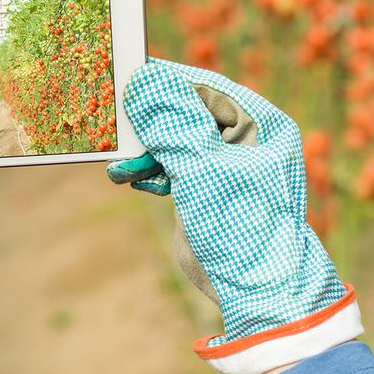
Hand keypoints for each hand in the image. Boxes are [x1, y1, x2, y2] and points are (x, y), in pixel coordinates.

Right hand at [107, 59, 358, 373]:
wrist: (260, 295)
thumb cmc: (242, 227)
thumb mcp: (202, 168)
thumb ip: (172, 123)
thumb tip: (143, 79)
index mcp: (260, 124)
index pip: (204, 87)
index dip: (163, 82)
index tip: (124, 77)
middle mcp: (245, 140)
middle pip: (184, 112)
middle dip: (147, 121)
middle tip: (113, 124)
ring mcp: (224, 166)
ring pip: (172, 140)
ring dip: (142, 150)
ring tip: (120, 167)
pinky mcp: (205, 190)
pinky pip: (170, 165)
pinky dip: (148, 170)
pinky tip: (130, 179)